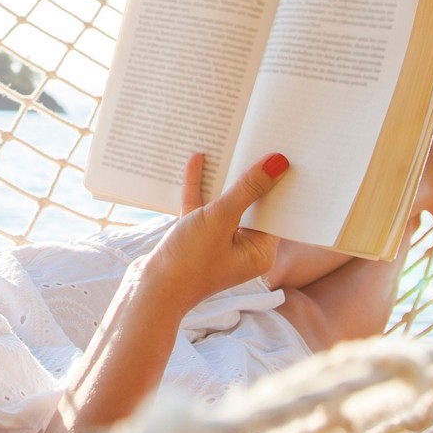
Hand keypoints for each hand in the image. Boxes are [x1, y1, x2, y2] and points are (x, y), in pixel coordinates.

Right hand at [142, 152, 288, 311]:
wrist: (150, 290)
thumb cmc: (190, 262)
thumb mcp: (221, 219)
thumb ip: (248, 190)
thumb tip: (278, 164)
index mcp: (259, 252)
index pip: (275, 211)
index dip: (278, 183)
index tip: (282, 154)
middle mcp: (242, 248)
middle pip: (251, 205)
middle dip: (249, 176)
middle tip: (257, 142)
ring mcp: (217, 243)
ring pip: (224, 204)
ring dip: (223, 179)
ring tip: (230, 145)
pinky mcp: (195, 238)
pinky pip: (201, 208)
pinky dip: (200, 187)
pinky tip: (197, 160)